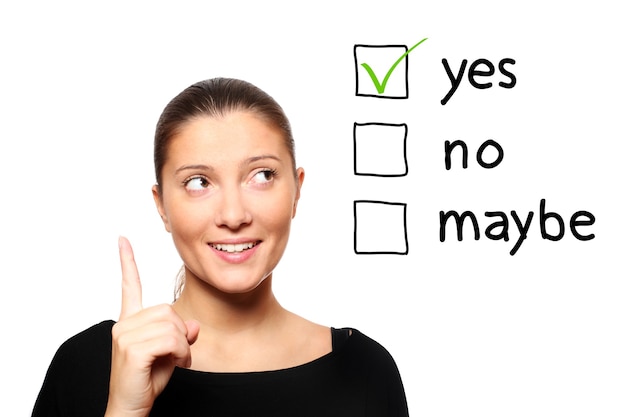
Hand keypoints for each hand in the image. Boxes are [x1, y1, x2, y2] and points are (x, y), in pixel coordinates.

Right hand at [105, 237, 199, 416]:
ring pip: (174, 325)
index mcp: (129, 322)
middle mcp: (124, 325)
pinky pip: (173, 340)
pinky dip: (181, 354)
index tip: (122, 239)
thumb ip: (181, 335)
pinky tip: (174, 365)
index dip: (127, 262)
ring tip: (173, 362)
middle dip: (181, 334)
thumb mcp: (171, 354)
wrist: (130, 410)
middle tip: (176, 356)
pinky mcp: (132, 349)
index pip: (129, 286)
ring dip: (183, 347)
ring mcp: (125, 336)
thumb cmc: (148, 382)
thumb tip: (193, 325)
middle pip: (169, 310)